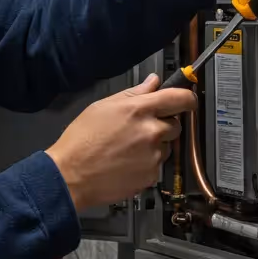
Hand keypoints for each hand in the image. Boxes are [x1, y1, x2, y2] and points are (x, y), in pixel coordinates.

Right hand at [45, 75, 195, 210]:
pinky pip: (157, 165)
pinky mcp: (151, 176)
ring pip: (166, 146)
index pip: (180, 98)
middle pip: (175, 124)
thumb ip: (133, 93)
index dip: (187, 98)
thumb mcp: (102, 106)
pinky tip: (126, 162)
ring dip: (154, 146)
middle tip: (141, 129)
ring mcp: (153, 156)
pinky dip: (146, 163)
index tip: (187, 100)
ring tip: (128, 148)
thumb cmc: (81, 141)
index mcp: (139, 110)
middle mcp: (151, 132)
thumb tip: (152, 82)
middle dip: (163, 124)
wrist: (70, 175)